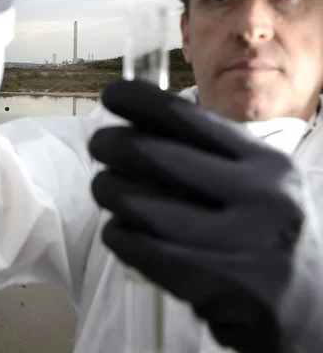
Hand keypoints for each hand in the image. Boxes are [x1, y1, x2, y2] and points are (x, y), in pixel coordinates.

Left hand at [90, 80, 305, 352]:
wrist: (312, 305)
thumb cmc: (269, 231)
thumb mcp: (259, 182)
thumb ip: (212, 156)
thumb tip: (140, 124)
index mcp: (264, 162)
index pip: (189, 118)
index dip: (140, 101)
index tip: (111, 94)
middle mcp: (259, 196)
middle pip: (157, 155)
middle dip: (113, 144)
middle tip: (98, 144)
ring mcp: (243, 245)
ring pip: (143, 206)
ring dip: (110, 191)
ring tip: (104, 187)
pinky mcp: (221, 289)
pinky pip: (146, 252)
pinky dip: (120, 236)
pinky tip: (117, 230)